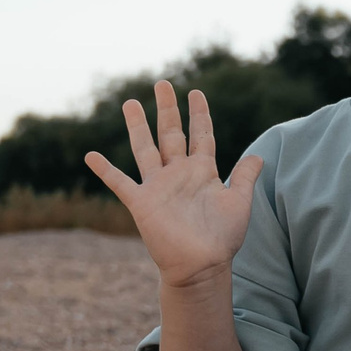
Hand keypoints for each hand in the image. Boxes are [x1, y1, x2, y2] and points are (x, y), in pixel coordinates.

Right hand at [84, 82, 265, 289]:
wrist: (202, 266)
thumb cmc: (222, 238)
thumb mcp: (239, 202)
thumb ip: (245, 177)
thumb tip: (260, 155)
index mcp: (202, 171)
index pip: (201, 135)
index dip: (199, 114)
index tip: (196, 93)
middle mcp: (178, 174)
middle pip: (171, 133)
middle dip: (167, 108)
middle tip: (162, 83)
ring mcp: (158, 186)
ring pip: (146, 148)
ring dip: (138, 126)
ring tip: (130, 102)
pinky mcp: (142, 202)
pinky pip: (120, 183)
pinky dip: (105, 170)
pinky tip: (91, 156)